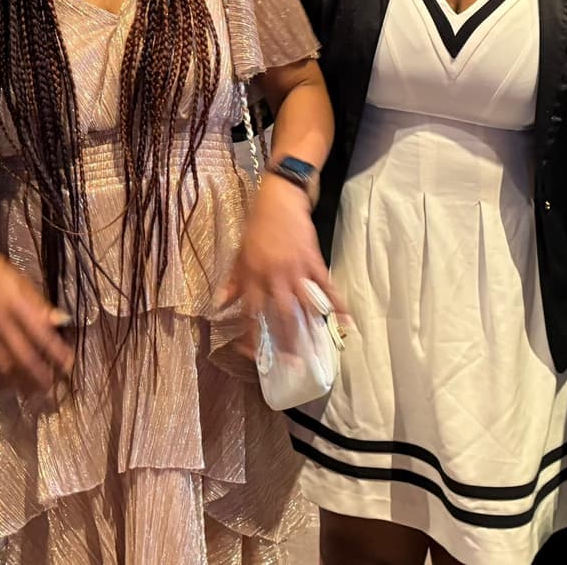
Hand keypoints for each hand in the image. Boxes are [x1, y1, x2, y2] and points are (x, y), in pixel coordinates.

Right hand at [0, 242, 73, 398]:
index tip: (69, 362)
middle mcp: (1, 324)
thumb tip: (62, 320)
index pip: (40, 334)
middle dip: (39, 375)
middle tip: (53, 387)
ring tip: (33, 394)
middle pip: (23, 356)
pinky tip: (5, 389)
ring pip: (4, 367)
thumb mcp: (22, 281)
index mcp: (16, 306)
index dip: (55, 351)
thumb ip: (40, 304)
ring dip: (20, 383)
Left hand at [220, 177, 343, 357]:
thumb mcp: (239, 254)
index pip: (251, 313)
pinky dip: (338, 305)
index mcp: (253, 276)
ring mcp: (296, 270)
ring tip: (315, 353)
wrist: (280, 201)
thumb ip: (232, 281)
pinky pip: (327, 288)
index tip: (256, 355)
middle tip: (291, 365)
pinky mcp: (314, 263)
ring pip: (303, 306)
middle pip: (280, 315)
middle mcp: (274, 277)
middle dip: (286, 342)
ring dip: (309, 330)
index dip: (252, 335)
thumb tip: (220, 304)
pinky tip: (347, 322)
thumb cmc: (257, 227)